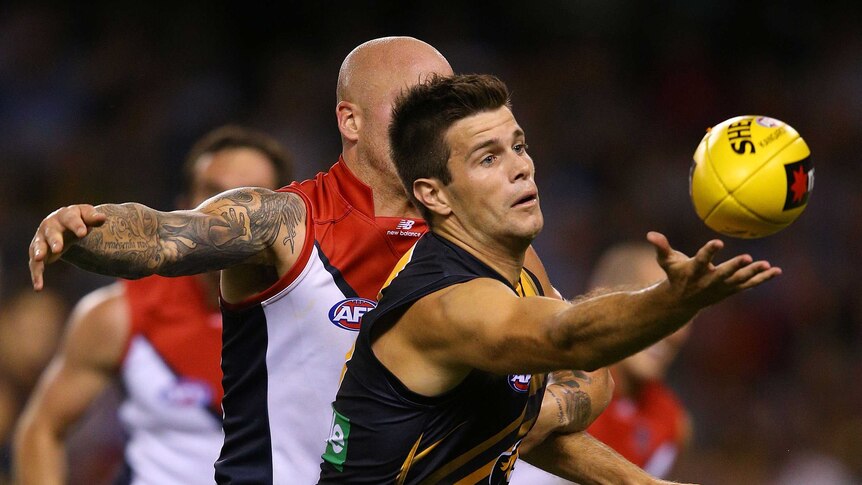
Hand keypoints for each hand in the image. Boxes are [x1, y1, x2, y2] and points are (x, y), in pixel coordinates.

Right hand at [29, 204, 106, 289]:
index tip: (83, 233)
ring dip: (39, 252)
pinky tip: (38, 287)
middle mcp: (50, 226)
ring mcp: (42, 239)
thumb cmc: (79, 219)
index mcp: (65, 215)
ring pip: (38, 246)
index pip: (71, 219)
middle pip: (52, 233)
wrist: (64, 223)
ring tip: (39, 259)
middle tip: (58, 249)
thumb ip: (93, 218)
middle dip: (54, 240)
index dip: (77, 226)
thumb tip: (102, 217)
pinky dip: (36, 275)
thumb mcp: (87, 216)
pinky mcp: (37, 252)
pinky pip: (35, 264)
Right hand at [646, 231, 780, 310]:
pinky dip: (762, 278)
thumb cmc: (675, 275)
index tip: (718, 243)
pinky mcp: (730, 291)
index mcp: (693, 272)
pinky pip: (748, 284)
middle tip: (746, 258)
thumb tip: (650, 233)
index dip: (709, 252)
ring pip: (739, 281)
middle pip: (723, 274)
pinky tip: (776, 271)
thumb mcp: (666, 261)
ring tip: (767, 265)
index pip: (701, 261)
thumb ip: (661, 247)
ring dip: (753, 274)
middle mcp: (708, 282)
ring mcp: (721, 288)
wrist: (682, 303)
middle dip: (734, 267)